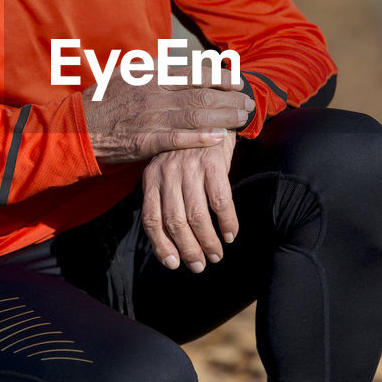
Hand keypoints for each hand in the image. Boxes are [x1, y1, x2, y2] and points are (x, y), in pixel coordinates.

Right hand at [83, 70, 252, 164]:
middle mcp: (154, 93)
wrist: (74, 128)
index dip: (220, 77)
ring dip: (223, 117)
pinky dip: (199, 138)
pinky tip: (218, 138)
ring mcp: (149, 117)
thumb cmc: (100, 102)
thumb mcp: (124, 75)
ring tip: (242, 119)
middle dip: (229, 99)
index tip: (237, 82)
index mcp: (151, 76)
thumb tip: (171, 62)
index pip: (194, 73)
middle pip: (201, 94)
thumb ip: (149, 69)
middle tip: (248, 104)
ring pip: (195, 115)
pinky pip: (177, 139)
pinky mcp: (144, 141)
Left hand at [141, 131, 237, 271]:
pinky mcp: (212, 162)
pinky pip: (220, 201)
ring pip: (196, 215)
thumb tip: (172, 242)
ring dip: (207, 241)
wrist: (210, 115)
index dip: (161, 245)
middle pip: (174, 221)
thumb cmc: (188, 152)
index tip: (173, 264)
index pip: (151, 219)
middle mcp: (167, 173)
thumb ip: (166, 199)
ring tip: (216, 255)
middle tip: (199, 265)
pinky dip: (226, 222)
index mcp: (151, 177)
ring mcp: (190, 167)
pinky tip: (230, 234)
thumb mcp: (168, 171)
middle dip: (187, 249)